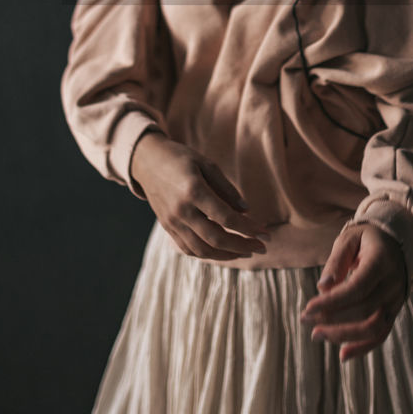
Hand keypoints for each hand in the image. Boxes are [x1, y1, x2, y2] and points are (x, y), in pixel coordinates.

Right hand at [130, 133, 269, 259]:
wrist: (147, 161)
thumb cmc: (180, 158)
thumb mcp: (206, 164)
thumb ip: (226, 188)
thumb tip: (246, 210)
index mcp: (193, 191)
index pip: (226, 218)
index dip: (249, 228)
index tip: (266, 232)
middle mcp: (181, 210)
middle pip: (216, 238)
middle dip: (242, 246)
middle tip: (262, 246)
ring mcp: (172, 222)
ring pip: (202, 249)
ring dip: (227, 255)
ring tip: (245, 252)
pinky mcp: (167, 228)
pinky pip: (189, 249)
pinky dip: (208, 254)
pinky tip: (223, 251)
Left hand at [300, 222, 407, 360]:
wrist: (398, 242)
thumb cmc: (367, 239)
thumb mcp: (350, 239)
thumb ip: (336, 261)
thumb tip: (322, 288)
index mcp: (381, 262)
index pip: (357, 288)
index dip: (332, 302)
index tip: (307, 309)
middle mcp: (393, 284)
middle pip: (364, 311)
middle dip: (332, 320)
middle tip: (305, 320)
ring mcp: (396, 300)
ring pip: (373, 328)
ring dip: (343, 336)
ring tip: (317, 334)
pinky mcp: (394, 312)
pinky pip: (381, 335)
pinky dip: (362, 348)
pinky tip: (342, 354)